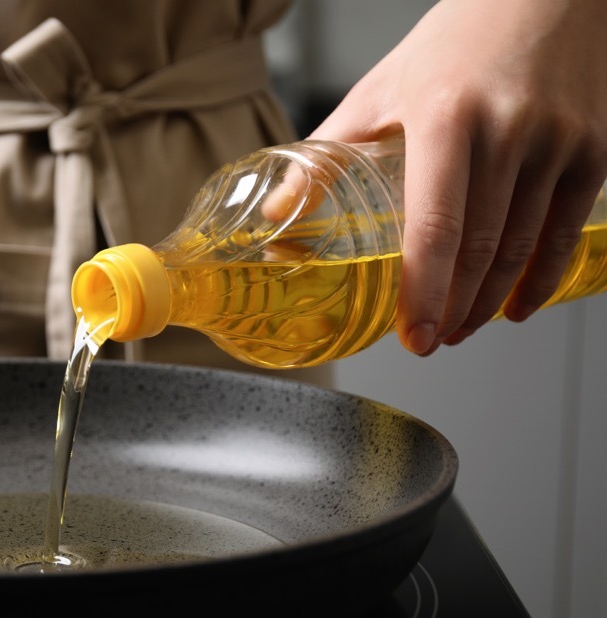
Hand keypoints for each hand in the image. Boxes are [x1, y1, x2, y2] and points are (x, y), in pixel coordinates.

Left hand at [310, 0, 606, 354]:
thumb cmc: (456, 42)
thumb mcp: (379, 91)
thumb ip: (327, 155)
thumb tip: (276, 214)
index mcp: (447, 116)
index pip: (435, 225)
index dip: (424, 290)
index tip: (413, 335)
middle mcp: (508, 129)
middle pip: (481, 248)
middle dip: (453, 309)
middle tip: (428, 341)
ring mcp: (558, 141)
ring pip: (522, 247)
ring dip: (489, 302)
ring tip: (460, 328)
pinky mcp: (594, 149)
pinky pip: (566, 232)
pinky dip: (540, 279)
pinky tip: (515, 306)